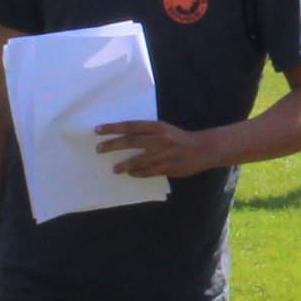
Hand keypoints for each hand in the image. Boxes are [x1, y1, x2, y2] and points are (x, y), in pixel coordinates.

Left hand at [97, 117, 218, 178]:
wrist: (202, 149)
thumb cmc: (178, 137)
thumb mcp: (164, 129)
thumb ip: (147, 132)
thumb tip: (124, 137)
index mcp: (157, 126)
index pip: (130, 126)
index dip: (113, 128)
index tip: (98, 130)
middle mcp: (159, 139)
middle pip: (131, 141)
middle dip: (113, 145)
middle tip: (99, 149)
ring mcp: (163, 154)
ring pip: (139, 160)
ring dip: (124, 165)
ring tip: (114, 169)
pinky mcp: (168, 167)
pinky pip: (148, 172)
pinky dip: (138, 173)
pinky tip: (130, 174)